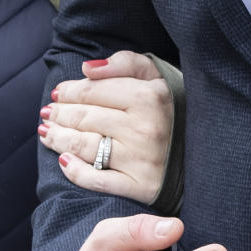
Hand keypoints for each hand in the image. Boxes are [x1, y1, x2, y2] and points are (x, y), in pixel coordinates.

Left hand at [39, 51, 172, 203]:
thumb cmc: (172, 110)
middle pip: (84, 118)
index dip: (68, 91)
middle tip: (48, 113)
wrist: (204, 152)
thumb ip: (125, 63)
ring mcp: (141, 160)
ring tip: (47, 133)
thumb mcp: (157, 77)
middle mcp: (145, 129)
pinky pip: (96, 180)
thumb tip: (87, 69)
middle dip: (59, 114)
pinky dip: (74, 171)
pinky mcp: (139, 187)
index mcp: (149, 97)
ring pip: (83, 146)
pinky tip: (63, 161)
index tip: (57, 93)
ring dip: (58, 139)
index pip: (92, 91)